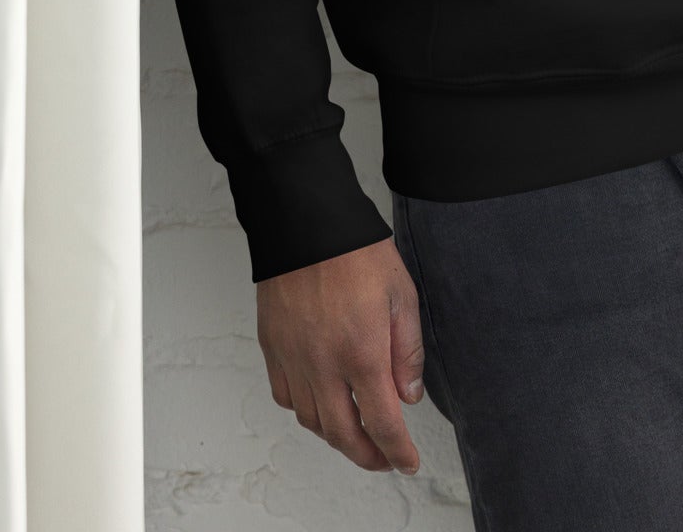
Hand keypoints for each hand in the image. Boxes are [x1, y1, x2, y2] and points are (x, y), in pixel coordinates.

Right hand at [257, 234, 425, 475]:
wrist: (305, 220)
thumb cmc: (355, 250)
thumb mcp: (402, 293)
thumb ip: (407, 350)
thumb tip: (409, 395)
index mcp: (362, 351)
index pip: (382, 423)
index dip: (397, 451)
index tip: (408, 462)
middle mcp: (323, 364)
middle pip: (343, 434)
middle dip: (367, 456)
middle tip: (384, 459)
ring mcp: (294, 358)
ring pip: (312, 420)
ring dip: (336, 436)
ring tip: (355, 433)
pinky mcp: (273, 347)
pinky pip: (286, 396)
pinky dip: (305, 410)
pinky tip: (321, 402)